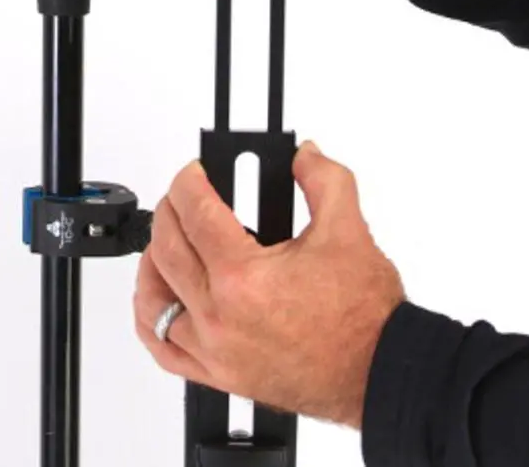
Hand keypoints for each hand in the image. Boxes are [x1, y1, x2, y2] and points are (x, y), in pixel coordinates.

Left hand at [133, 141, 403, 427]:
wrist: (377, 370)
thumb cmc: (363, 315)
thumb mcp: (348, 229)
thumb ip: (324, 179)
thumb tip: (304, 155)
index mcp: (244, 277)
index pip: (196, 213)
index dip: (189, 181)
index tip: (195, 172)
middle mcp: (220, 316)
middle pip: (167, 248)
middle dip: (170, 209)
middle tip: (185, 195)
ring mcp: (214, 349)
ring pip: (154, 298)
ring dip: (153, 260)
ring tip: (169, 238)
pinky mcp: (219, 373)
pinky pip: (163, 347)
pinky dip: (151, 318)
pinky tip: (160, 298)